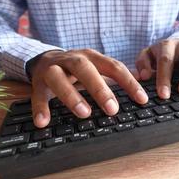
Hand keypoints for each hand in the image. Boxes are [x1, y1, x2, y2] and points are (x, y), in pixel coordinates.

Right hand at [30, 49, 147, 127]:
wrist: (46, 59)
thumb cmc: (77, 68)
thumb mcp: (96, 68)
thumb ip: (115, 76)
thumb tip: (141, 87)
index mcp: (92, 57)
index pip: (113, 66)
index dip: (128, 82)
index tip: (142, 99)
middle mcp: (73, 59)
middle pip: (85, 69)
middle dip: (100, 88)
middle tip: (112, 109)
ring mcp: (53, 68)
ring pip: (59, 78)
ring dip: (71, 96)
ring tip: (84, 113)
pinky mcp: (37, 81)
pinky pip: (37, 93)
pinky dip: (40, 107)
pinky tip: (43, 121)